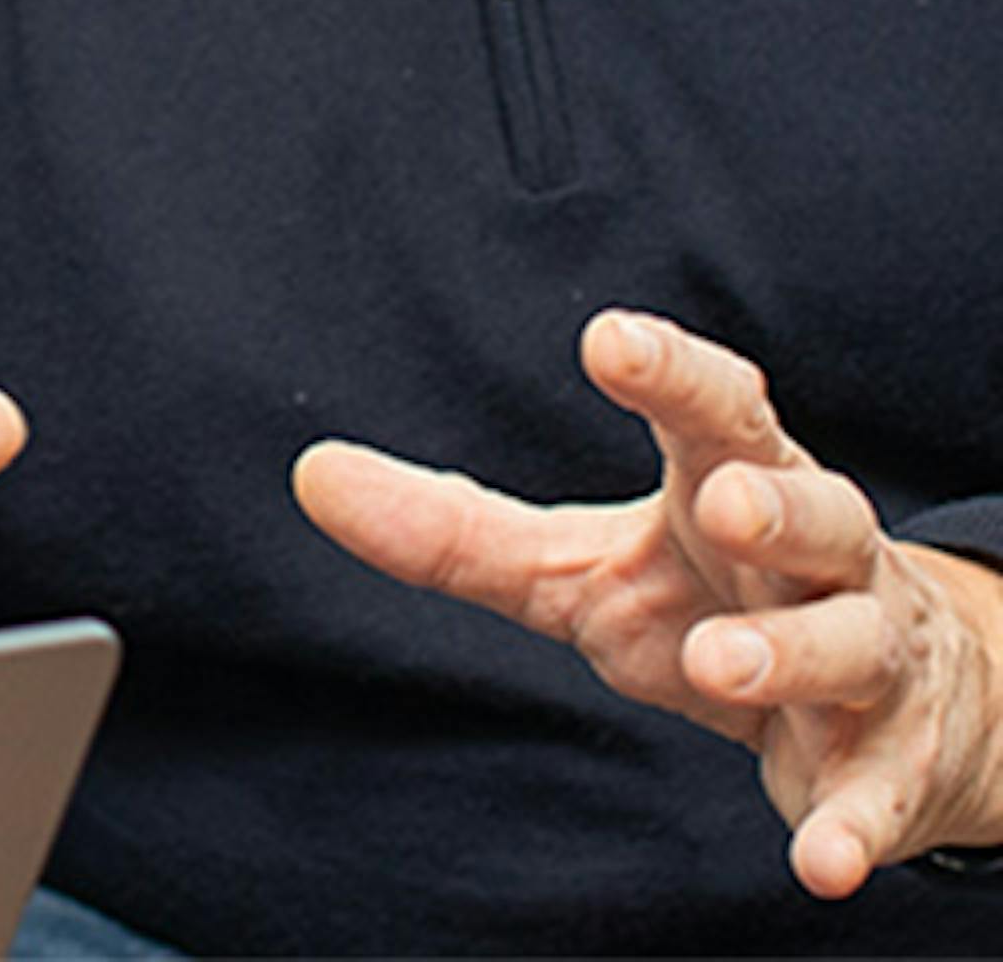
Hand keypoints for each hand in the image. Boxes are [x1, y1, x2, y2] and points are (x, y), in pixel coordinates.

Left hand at [294, 308, 1002, 897]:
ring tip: (721, 664)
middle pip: (816, 511)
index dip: (671, 371)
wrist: (888, 702)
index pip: (716, 409)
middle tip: (721, 503)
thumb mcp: (578, 566)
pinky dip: (851, 822)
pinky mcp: (891, 761)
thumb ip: (456, 529)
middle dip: (774, 506)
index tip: (610, 340)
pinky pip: (875, 791)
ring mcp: (868, 654)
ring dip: (789, 653)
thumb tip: (310, 473)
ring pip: (849, 641)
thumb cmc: (707, 598)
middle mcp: (819, 556)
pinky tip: (823, 862)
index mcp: (735, 481)